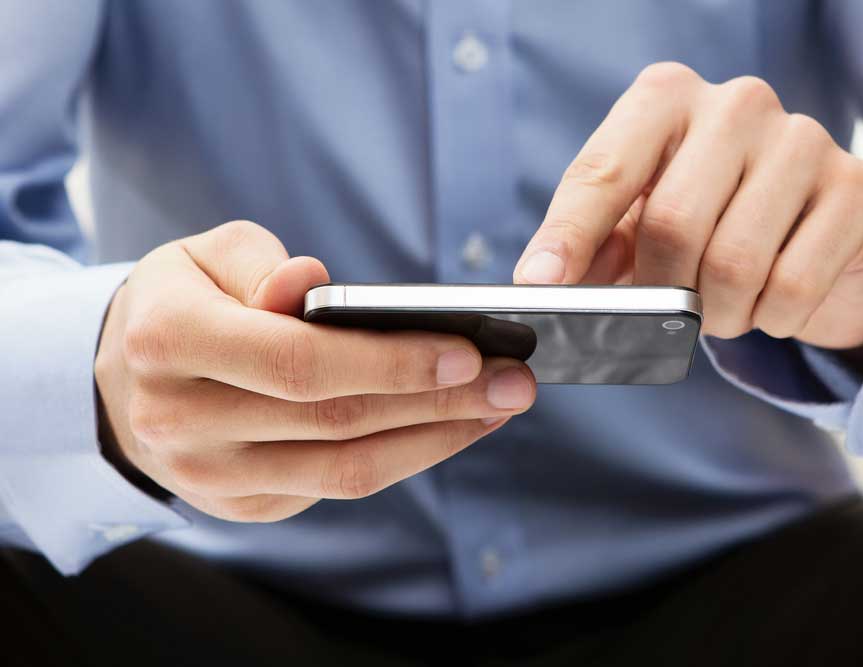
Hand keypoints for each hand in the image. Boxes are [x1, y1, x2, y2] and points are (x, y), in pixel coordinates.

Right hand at [94, 221, 535, 520]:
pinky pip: (338, 487)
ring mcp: (212, 477)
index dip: (390, 362)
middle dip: (438, 401)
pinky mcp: (244, 505)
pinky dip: (405, 456)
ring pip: (346, 469)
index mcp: (169, 340)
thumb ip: (261, 264)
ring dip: (436, 438)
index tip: (469, 351)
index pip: (299, 361)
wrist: (127, 384)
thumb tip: (314, 281)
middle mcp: (182, 420)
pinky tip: (451, 426)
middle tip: (514, 382)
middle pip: (335, 421)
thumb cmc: (183, 301)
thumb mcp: (206, 255)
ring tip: (499, 407)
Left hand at [515, 63, 862, 350]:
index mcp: (666, 100)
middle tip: (668, 315)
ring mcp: (803, 139)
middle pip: (672, 223)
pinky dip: (770, 318)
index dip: (568, 235)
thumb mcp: (639, 227)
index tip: (539, 286)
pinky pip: (792, 286)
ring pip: (734, 262)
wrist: (824, 238)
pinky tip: (771, 304)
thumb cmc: (713, 227)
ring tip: (721, 311)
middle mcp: (736, 103)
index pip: (604, 171)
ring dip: (718, 314)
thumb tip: (543, 285)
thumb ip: (592, 247)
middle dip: (661, 292)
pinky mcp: (857, 187)